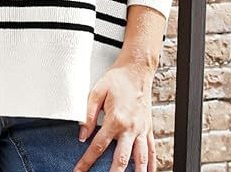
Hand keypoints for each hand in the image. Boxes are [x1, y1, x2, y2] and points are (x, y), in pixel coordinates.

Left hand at [72, 53, 157, 171]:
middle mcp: (130, 128)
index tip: (79, 171)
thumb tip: (82, 135)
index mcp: (116, 119)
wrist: (136, 69)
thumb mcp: (97, 92)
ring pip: (140, 159)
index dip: (86, 161)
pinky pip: (151, 150)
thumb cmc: (117, 79)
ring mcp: (141, 129)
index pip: (98, 147)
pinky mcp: (148, 128)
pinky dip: (151, 164)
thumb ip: (89, 115)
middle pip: (121, 160)